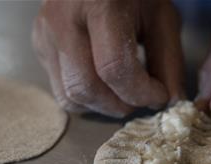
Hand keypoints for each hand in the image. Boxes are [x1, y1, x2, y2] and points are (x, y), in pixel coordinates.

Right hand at [32, 0, 183, 117]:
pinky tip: (103, 84)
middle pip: (86, 88)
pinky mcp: (38, 44)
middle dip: (120, 106)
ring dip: (101, 106)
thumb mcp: (161, 19)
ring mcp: (46, 33)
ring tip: (122, 95)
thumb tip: (171, 101)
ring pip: (69, 96)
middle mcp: (63, 19)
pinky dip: (86, 98)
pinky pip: (60, 89)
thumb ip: (169, 61)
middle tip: (140, 101)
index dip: (141, 92)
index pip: (114, 67)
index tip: (158, 97)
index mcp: (99, 5)